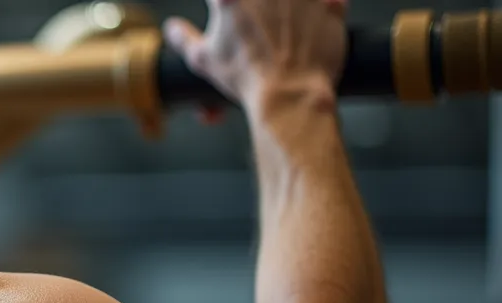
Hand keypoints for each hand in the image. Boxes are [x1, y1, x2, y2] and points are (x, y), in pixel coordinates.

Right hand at [163, 0, 347, 114]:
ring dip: (285, 6)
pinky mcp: (328, 2)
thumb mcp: (203, 60)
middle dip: (255, 7)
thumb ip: (184, 39)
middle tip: (255, 27)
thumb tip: (172, 28)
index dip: (220, 4)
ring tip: (279, 30)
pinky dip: (321, 7)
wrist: (289, 94)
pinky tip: (309, 24)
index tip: (225, 10)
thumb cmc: (246, 78)